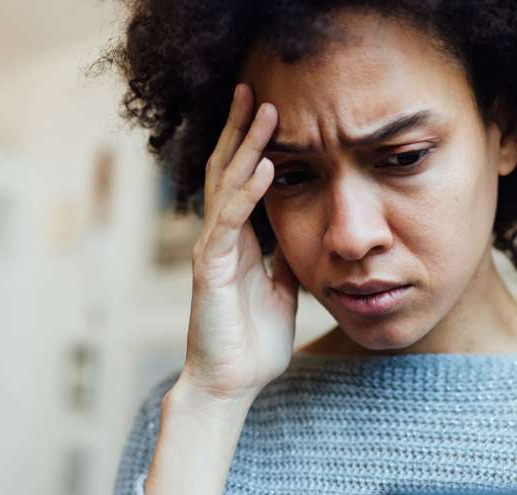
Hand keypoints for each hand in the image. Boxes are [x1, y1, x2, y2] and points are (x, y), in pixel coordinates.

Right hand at [179, 82, 298, 401]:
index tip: (270, 110)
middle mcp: (222, 238)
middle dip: (241, 129)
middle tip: (253, 87)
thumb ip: (288, 260)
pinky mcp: (210, 270)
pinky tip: (267, 166)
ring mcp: (213, 251)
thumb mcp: (283, 292)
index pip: (243, 180)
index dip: (253, 144)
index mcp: (240, 241)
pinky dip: (248, 193)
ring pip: (227, 186)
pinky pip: (230, 223)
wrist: (231, 384)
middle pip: (228, 170)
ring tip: (263, 110)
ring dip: (246, 146)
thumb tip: (306, 237)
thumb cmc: (253, 342)